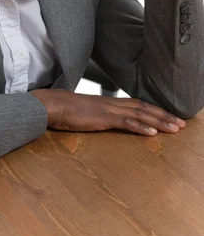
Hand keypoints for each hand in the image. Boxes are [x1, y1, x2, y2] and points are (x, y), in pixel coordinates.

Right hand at [30, 89, 185, 135]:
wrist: (52, 105)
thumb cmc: (65, 110)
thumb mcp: (85, 113)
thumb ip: (96, 115)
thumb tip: (102, 120)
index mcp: (108, 102)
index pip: (137, 104)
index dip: (154, 110)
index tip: (169, 116)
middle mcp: (112, 103)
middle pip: (143, 107)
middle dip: (164, 115)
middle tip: (181, 123)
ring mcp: (108, 109)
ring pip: (140, 114)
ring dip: (159, 121)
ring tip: (175, 128)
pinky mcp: (103, 118)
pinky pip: (125, 122)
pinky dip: (140, 126)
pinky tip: (152, 133)